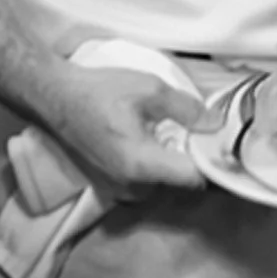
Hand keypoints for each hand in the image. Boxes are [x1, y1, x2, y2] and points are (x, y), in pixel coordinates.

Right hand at [40, 63, 206, 200]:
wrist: (56, 98)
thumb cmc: (99, 92)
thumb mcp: (150, 89)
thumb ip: (187, 109)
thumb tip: (215, 124)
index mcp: (142, 165)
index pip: (193, 178)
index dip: (211, 160)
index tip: (220, 141)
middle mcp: (130, 185)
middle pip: (179, 181)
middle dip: (191, 157)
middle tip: (195, 128)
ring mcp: (117, 188)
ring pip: (162, 181)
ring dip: (171, 160)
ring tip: (169, 129)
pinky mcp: (109, 184)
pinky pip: (143, 179)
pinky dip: (153, 162)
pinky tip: (149, 136)